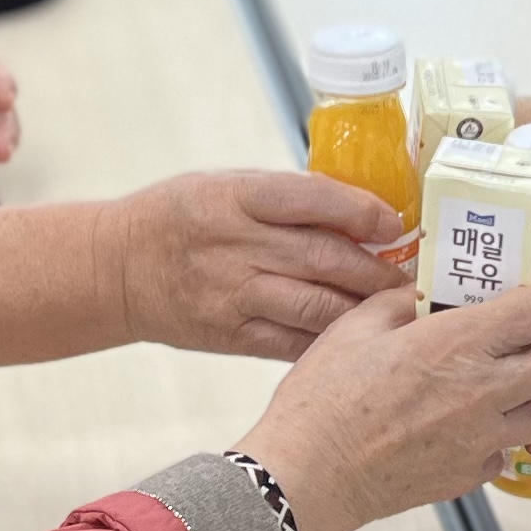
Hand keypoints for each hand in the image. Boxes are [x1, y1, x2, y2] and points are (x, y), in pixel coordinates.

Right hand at [113, 169, 409, 358]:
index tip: (394, 223)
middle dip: (376, 270)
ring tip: (397, 310)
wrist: (117, 268)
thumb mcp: (225, 186)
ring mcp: (231, 294)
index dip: (360, 211)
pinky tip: (359, 341)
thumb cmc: (180, 217)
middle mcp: (233, 245)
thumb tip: (361, 211)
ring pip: (314, 306)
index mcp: (234, 197)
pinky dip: (331, 343)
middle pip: (322, 258)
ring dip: (363, 310)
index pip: (310, 198)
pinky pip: (292, 344)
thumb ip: (285, 199)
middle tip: (413, 277)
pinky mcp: (229, 334)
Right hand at [238, 282, 530, 530]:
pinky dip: (502, 435)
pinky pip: (507, 451)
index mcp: (458, 344)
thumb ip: (401, 302)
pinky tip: (475, 424)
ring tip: (519, 380)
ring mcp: (482, 439)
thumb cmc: (324, 400)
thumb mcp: (356, 327)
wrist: (310, 475)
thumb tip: (423, 294)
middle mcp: (484, 391)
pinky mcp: (469, 475)